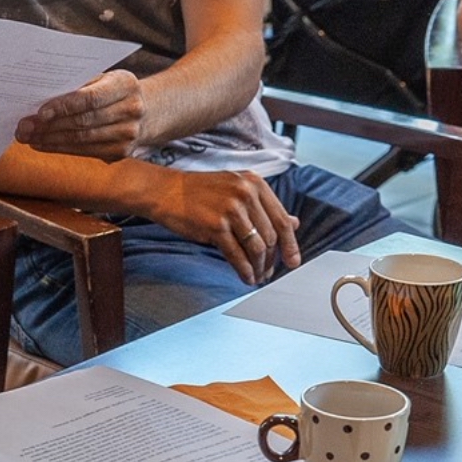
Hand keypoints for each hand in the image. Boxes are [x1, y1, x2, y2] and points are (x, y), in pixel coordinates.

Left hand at [16, 69, 144, 158]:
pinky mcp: (121, 153)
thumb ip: (78, 85)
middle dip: (49, 126)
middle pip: (83, 122)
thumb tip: (40, 96)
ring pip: (82, 140)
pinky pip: (84, 151)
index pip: (90, 98)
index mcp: (126, 84)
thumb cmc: (113, 90)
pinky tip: (43, 144)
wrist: (148, 111)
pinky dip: (60, 148)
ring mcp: (128, 135)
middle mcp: (132, 110)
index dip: (64, 106)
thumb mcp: (103, 78)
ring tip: (28, 136)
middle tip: (23, 127)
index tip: (40, 112)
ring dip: (50, 140)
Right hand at [137, 167, 301, 283]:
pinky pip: (237, 254)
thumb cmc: (201, 192)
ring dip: (259, 267)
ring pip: (257, 247)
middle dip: (272, 259)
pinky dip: (244, 270)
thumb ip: (265, 206)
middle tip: (270, 273)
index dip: (290, 244)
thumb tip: (294, 223)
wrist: (166, 191)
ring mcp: (231, 209)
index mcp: (255, 184)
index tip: (293, 262)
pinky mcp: (215, 226)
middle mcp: (246, 194)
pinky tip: (246, 277)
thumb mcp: (237, 190)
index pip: (282, 219)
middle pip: (271, 236)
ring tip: (257, 277)